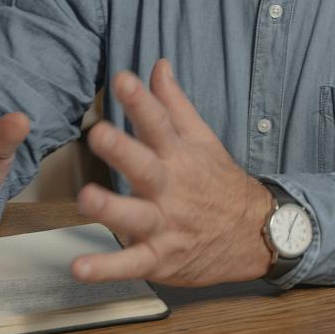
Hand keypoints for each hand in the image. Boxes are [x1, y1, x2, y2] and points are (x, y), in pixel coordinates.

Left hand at [72, 59, 273, 286]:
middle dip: (121, 151)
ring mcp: (166, 225)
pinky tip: (79, 267)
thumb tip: (157, 64)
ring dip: (110, 208)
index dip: (141, 102)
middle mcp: (171, 189)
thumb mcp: (202, 140)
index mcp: (179, 156)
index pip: (159, 124)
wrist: (255, 235)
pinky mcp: (160, 259)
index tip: (122, 79)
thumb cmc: (219, 183)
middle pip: (144, 167)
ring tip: (85, 198)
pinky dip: (106, 269)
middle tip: (98, 133)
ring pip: (135, 216)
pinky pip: (131, 264)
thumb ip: (173, 104)